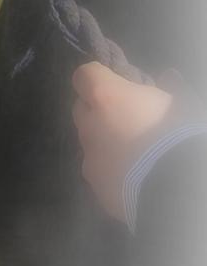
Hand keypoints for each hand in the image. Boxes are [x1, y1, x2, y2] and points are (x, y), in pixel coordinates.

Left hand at [72, 62, 195, 221]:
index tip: (116, 85)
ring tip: (134, 155)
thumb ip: (169, 88)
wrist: (179, 189)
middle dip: (98, 111)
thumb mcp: (184, 105)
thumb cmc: (181, 137)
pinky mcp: (96, 188)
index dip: (98, 79)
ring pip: (89, 144)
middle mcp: (89, 125)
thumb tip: (168, 76)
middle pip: (82, 109)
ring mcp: (90, 159)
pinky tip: (133, 179)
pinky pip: (99, 173)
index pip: (84, 75)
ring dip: (105, 144)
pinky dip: (112, 172)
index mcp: (105, 97)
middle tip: (127, 120)